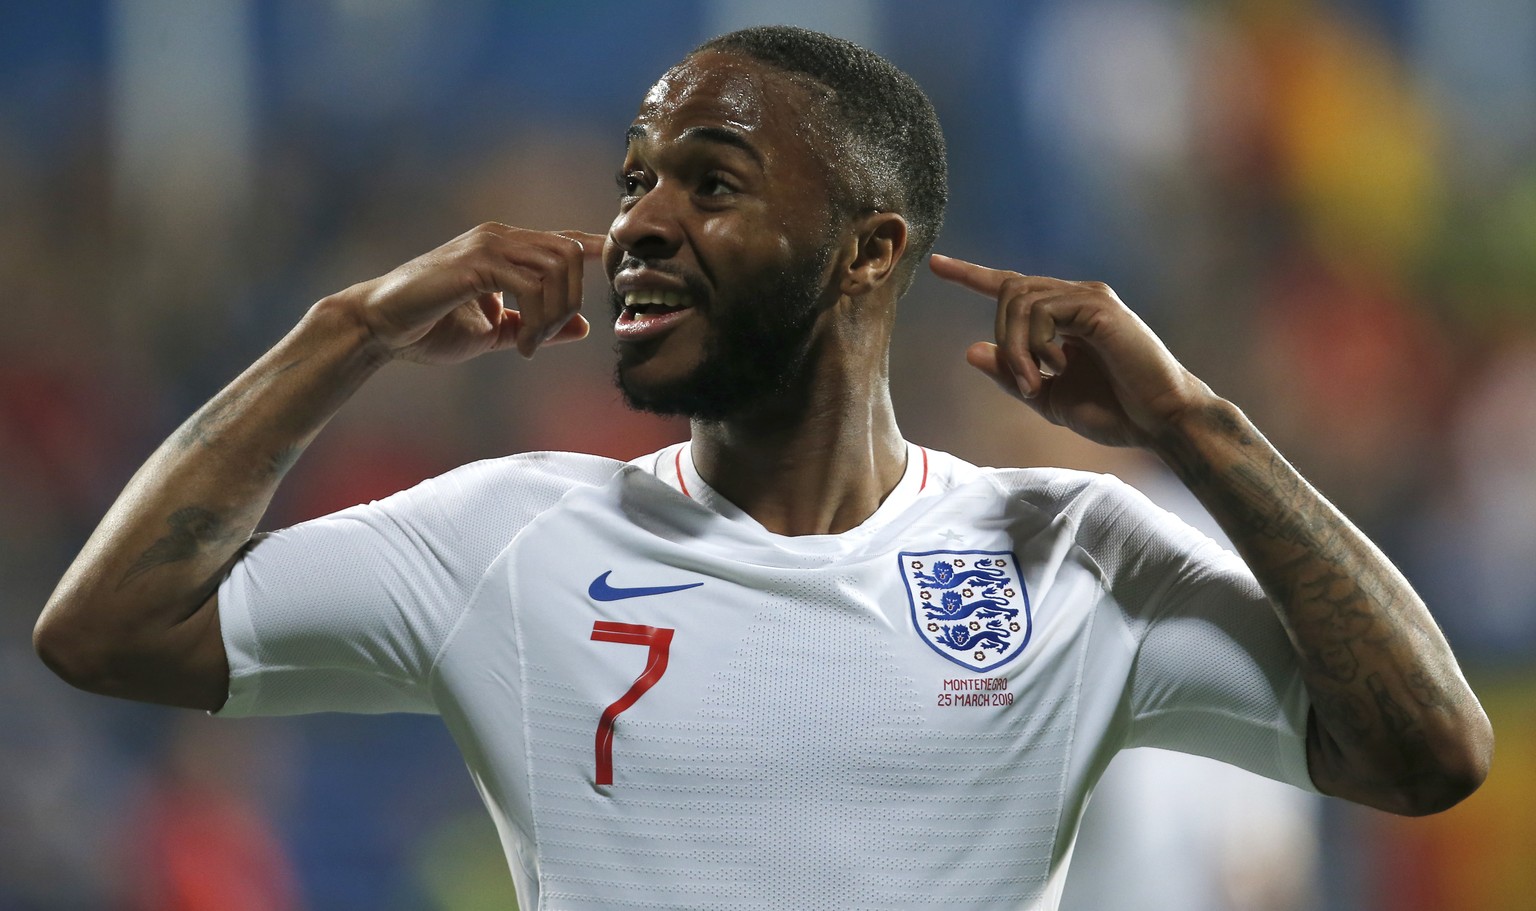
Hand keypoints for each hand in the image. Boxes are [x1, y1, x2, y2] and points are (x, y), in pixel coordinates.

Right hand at [339, 223, 605, 363]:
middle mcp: (500, 237)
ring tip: (532, 345)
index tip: (619, 270)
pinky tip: (523, 345)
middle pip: (571, 253)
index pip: (564, 240)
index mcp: (506, 247)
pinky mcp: (476, 263)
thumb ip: (538, 327)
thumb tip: (583, 328)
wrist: (379, 327)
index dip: (597, 251)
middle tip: (547, 340)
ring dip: (556, 313)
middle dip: (573, 301)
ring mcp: (488, 246)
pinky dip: (538, 319)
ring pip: (557, 266)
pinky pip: (531, 284)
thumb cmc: (431, 328)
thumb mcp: (496, 332)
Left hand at [929, 253, 1211, 447]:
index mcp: (1064, 315)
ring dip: (1016, 347)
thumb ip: (1012, 374)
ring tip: (1036, 382)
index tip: (936, 264)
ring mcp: (1089, 297)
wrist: (1160, 422)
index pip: (1011, 285)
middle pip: (1008, 292)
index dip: (971, 275)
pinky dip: (1035, 344)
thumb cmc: (1114, 410)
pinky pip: (1042, 310)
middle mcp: (1076, 297)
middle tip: (1025, 384)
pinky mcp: (1098, 306)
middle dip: (1003, 339)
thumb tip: (971, 350)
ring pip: (1020, 299)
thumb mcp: (1049, 398)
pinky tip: (1057, 368)